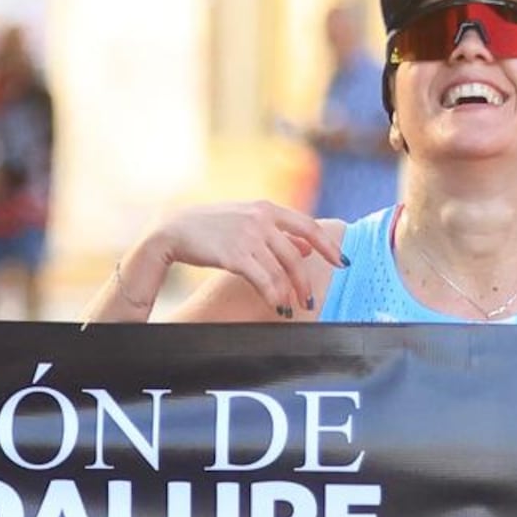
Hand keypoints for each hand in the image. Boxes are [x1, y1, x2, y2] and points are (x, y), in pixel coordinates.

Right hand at [151, 201, 344, 318]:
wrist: (173, 229)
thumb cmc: (210, 227)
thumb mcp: (246, 220)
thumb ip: (276, 231)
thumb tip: (304, 247)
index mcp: (267, 208)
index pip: (308, 226)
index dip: (329, 246)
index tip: (343, 263)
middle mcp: (261, 218)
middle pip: (296, 255)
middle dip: (305, 281)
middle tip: (310, 301)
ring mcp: (248, 235)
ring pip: (281, 271)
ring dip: (289, 293)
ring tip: (291, 308)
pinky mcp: (235, 255)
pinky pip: (264, 280)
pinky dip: (274, 296)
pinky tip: (277, 306)